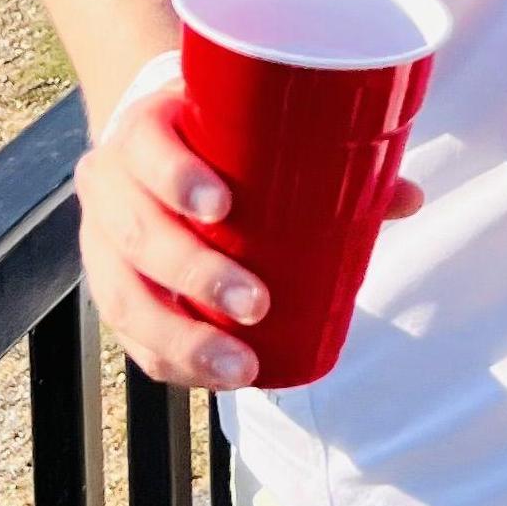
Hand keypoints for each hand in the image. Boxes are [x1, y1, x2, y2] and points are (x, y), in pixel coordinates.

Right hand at [71, 55, 423, 390]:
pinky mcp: (109, 286)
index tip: (223, 207)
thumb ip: (329, 157)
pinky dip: (170, 361)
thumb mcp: (254, 128)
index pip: (146, 147)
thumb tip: (406, 197)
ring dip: (182, 337)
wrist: (153, 146)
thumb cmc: (215, 136)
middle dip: (195, 274)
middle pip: (139, 233)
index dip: (176, 177)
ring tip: (239, 365)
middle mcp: (109, 184)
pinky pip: (128, 334)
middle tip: (257, 302)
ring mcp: (100, 241)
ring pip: (125, 296)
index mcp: (143, 129)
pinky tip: (213, 377)